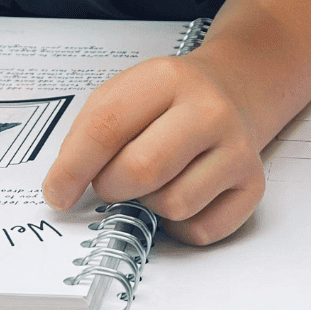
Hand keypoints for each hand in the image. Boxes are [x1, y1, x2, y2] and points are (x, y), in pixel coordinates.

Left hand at [42, 55, 264, 244]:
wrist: (233, 89)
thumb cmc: (165, 101)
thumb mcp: (124, 94)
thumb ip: (89, 135)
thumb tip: (62, 191)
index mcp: (167, 78)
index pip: (107, 126)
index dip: (72, 167)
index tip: (56, 192)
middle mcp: (209, 110)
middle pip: (141, 171)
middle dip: (112, 187)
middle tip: (111, 181)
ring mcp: (238, 148)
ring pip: (173, 206)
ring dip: (150, 204)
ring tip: (156, 180)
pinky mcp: (254, 185)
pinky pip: (201, 230)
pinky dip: (180, 225)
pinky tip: (183, 192)